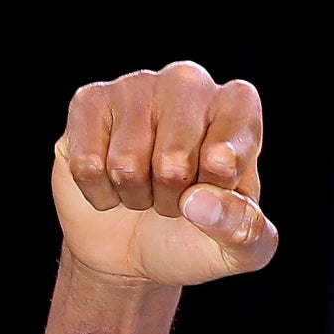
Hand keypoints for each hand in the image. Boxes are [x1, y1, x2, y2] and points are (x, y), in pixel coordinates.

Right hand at [53, 61, 277, 285]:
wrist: (133, 246)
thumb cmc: (197, 233)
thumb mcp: (241, 249)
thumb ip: (245, 230)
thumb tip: (200, 200)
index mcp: (237, 107)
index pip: (235, 131)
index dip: (221, 172)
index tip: (216, 184)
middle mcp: (188, 84)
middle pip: (174, 160)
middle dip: (172, 198)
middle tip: (177, 195)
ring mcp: (136, 88)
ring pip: (126, 165)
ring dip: (136, 195)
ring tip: (146, 187)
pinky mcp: (89, 103)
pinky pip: (88, 164)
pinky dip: (100, 193)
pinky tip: (112, 182)